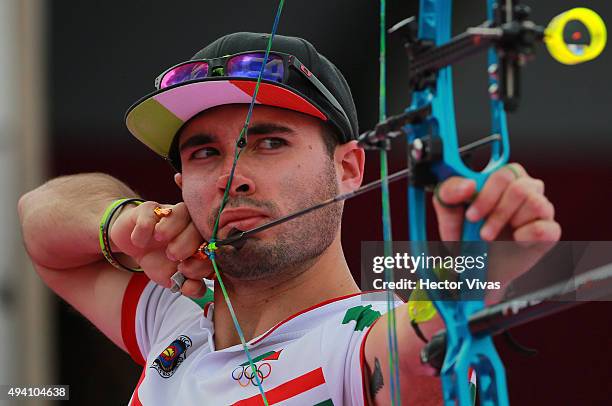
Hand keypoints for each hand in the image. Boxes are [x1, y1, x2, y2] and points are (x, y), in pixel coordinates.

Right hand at [110, 201, 213, 296]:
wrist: (133, 245)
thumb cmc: (158, 259)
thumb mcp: (173, 278)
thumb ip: (189, 286)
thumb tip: (195, 288)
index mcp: (203, 240)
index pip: (214, 247)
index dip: (204, 262)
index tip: (187, 274)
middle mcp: (191, 222)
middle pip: (201, 226)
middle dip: (188, 245)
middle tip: (173, 257)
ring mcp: (171, 212)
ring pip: (182, 212)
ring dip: (171, 231)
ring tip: (160, 243)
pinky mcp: (149, 208)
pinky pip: (151, 214)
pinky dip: (144, 231)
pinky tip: (140, 242)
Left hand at [433, 163, 561, 241]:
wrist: (475, 267)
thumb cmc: (464, 235)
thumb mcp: (449, 214)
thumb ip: (449, 193)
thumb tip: (468, 185)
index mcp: (502, 180)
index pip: (504, 174)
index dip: (487, 195)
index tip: (471, 216)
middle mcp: (525, 190)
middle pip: (521, 188)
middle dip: (498, 213)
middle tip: (483, 233)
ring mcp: (540, 210)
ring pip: (536, 203)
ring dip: (510, 224)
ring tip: (495, 238)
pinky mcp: (549, 232)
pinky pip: (548, 228)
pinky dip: (527, 236)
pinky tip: (516, 242)